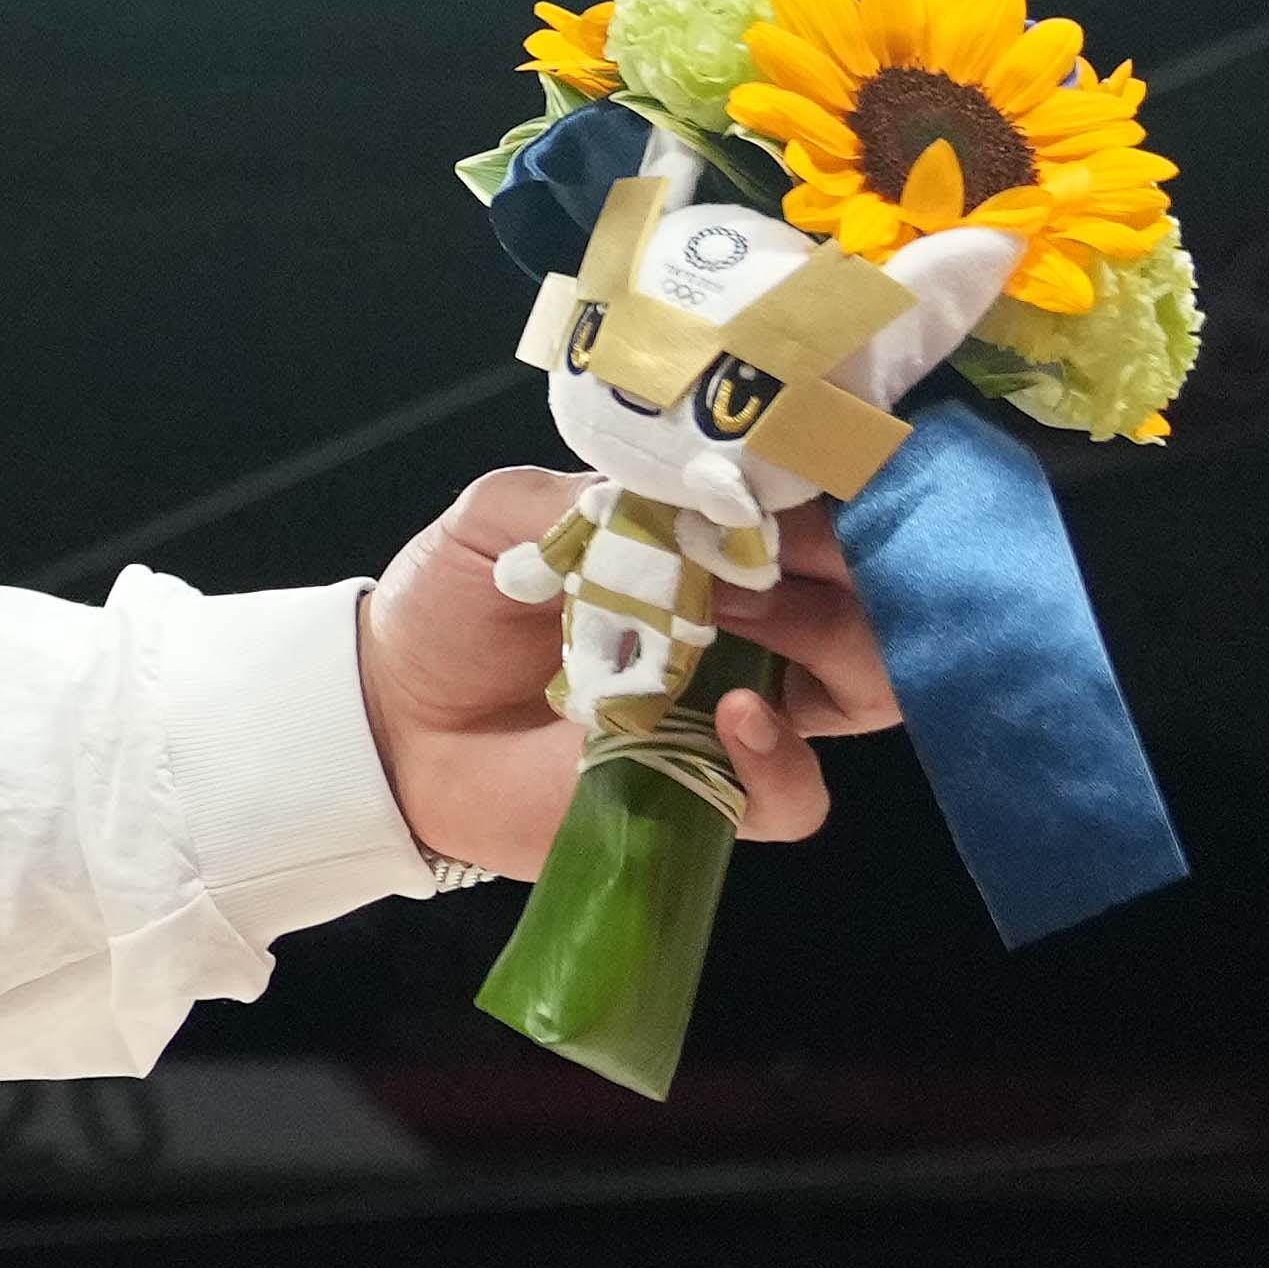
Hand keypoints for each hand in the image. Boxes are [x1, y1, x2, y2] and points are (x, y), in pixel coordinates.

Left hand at [355, 466, 907, 882]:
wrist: (395, 715)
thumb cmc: (455, 602)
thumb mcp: (504, 515)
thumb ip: (590, 496)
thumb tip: (682, 495)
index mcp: (708, 548)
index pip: (821, 513)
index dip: (839, 490)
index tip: (815, 473)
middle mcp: (749, 625)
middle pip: (874, 596)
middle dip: (857, 564)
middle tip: (776, 550)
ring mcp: (739, 709)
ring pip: (865, 686)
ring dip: (832, 641)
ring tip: (739, 620)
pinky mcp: (712, 789)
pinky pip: (797, 794)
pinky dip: (784, 757)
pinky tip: (735, 714)